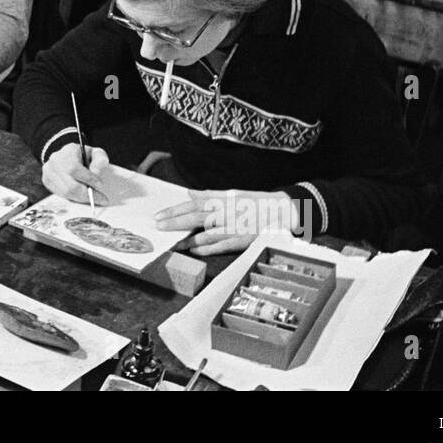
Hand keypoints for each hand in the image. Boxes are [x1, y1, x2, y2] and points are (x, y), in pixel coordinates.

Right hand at [42, 142, 110, 204]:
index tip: (100, 186)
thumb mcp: (96, 154)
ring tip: (94, 198)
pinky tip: (82, 196)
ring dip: (82, 198)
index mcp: (67, 151)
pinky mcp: (47, 181)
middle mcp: (55, 160)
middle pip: (70, 185)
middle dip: (87, 194)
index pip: (74, 168)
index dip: (88, 179)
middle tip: (101, 198)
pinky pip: (62, 195)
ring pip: (66, 192)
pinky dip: (74, 198)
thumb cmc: (85, 157)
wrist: (68, 157)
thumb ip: (100, 161)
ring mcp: (48, 171)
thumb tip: (96, 173)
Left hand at [154, 189, 297, 255]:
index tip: (160, 215)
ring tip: (174, 242)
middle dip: (176, 222)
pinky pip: (221, 246)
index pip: (194, 204)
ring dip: (188, 239)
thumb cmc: (256, 202)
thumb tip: (190, 192)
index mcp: (223, 200)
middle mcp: (227, 213)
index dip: (176, 210)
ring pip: (206, 234)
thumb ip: (210, 195)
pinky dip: (207, 248)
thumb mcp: (233, 193)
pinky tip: (195, 249)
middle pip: (196, 217)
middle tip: (159, 227)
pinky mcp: (242, 241)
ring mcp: (234, 227)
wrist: (283, 212)